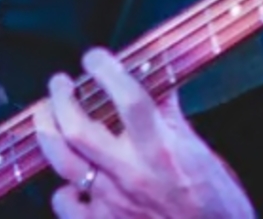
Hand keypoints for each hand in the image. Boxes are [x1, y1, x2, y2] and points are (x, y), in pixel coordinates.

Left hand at [33, 48, 254, 218]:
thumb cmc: (217, 205)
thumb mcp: (201, 152)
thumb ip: (171, 115)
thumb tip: (158, 78)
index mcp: (163, 149)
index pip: (129, 98)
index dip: (106, 70)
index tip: (94, 57)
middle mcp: (133, 174)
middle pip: (77, 129)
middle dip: (60, 98)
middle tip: (60, 83)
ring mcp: (114, 203)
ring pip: (62, 161)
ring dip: (47, 131)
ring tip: (45, 113)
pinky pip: (65, 203)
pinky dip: (63, 188)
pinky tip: (69, 178)